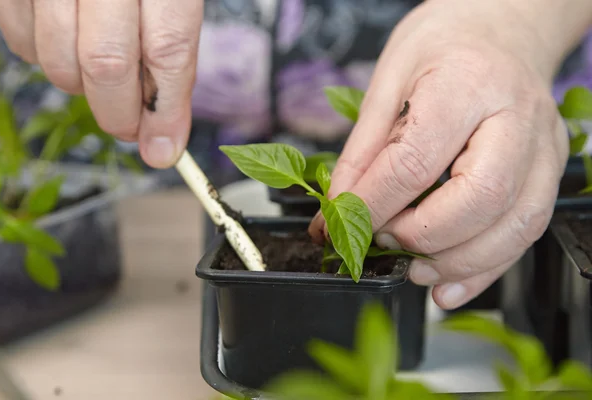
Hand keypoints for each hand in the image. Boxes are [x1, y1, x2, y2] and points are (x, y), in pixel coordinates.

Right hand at [0, 0, 202, 167]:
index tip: (165, 149)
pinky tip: (67, 48)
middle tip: (132, 129)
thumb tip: (164, 134)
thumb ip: (172, 48)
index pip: (168, 50)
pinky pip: (19, 38)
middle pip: (106, 63)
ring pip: (57, 58)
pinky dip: (45, 60)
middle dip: (120, 113)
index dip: (167, 111)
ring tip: (102, 78)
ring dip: (82, 88)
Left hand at [309, 0, 570, 308]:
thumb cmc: (446, 44)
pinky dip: (485, 268)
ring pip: (513, 225)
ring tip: (411, 268)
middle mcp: (516, 117)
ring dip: (456, 262)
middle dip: (421, 236)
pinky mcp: (550, 170)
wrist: (504, 27)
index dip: (372, 204)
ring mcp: (543, 147)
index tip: (342, 223)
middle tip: (382, 239)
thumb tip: (338, 205)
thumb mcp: (389, 78)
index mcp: (468, 83)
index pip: (415, 162)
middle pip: (478, 200)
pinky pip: (526, 231)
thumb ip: (364, 147)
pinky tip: (448, 282)